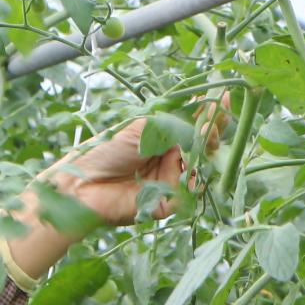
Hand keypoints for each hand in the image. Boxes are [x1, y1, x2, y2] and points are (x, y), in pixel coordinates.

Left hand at [41, 112, 210, 226]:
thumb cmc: (107, 150)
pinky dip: (190, 183)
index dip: (209, 116)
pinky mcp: (164, 205)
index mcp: (163, 140)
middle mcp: (168, 160)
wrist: (82, 182)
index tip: (222, 98)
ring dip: (202, 156)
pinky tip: (189, 169)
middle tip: (213, 122)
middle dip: (211, 134)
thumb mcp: (143, 128)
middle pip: (201, 148)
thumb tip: (203, 102)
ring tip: (201, 140)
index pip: (194, 127)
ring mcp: (168, 183)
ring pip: (198, 171)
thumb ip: (174, 121)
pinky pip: (186, 195)